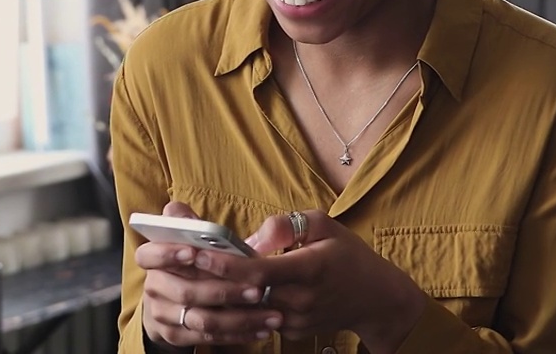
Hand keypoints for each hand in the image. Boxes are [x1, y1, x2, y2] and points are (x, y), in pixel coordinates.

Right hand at [136, 202, 283, 348]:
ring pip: (202, 320)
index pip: (148, 255)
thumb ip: (188, 222)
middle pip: (186, 292)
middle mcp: (154, 288)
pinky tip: (261, 330)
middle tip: (258, 289)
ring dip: (240, 318)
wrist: (173, 298)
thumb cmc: (191, 258)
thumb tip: (184, 215)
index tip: (194, 252)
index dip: (168, 253)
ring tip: (272, 315)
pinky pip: (208, 339)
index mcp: (152, 259)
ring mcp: (163, 315)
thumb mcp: (187, 235)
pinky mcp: (176, 336)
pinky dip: (237, 335)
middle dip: (225, 291)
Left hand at [193, 210, 427, 353]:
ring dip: (222, 293)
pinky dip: (241, 304)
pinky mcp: (291, 331)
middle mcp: (301, 300)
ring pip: (249, 308)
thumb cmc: (349, 255)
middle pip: (247, 293)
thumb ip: (287, 225)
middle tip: (181, 261)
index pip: (259, 270)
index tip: (197, 252)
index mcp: (310, 268)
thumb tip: (252, 238)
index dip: (225, 264)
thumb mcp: (324, 225)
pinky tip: (223, 290)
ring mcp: (296, 320)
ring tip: (193, 275)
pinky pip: (259, 317)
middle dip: (213, 279)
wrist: (374, 298)